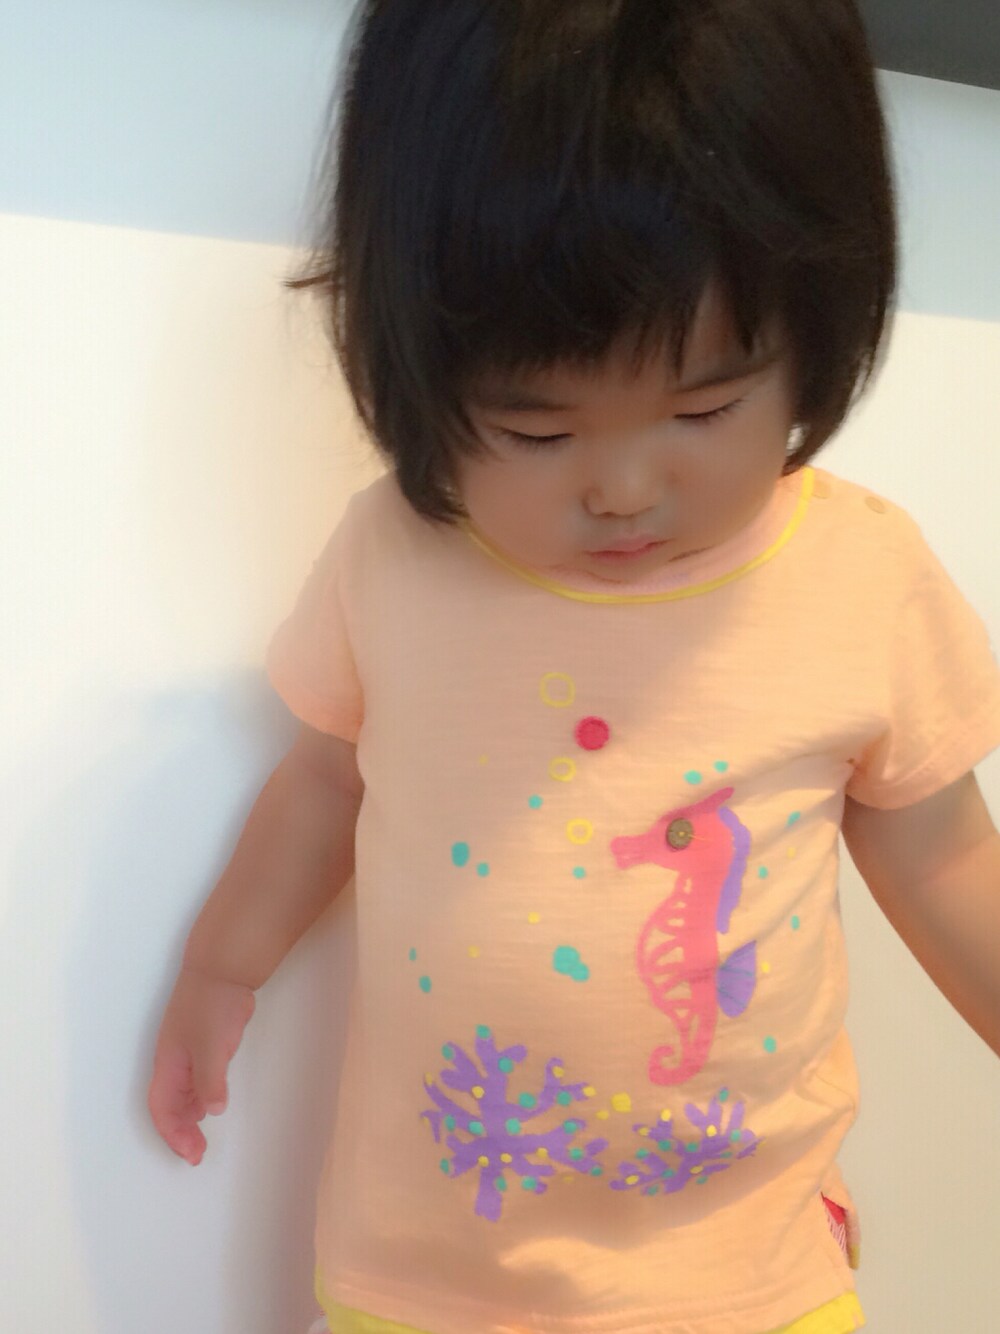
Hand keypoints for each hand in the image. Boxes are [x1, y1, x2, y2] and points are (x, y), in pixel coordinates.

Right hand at [147, 965, 255, 1165]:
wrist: (225, 969)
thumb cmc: (212, 1005)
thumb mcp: (212, 1046)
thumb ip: (211, 1080)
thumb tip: (213, 1111)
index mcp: (169, 1062)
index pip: (162, 1108)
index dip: (173, 1134)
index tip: (190, 1154)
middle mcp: (175, 1060)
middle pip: (170, 1105)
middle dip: (180, 1132)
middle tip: (197, 1154)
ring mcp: (189, 1051)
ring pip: (183, 1092)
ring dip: (190, 1117)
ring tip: (201, 1139)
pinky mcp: (206, 1042)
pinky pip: (198, 1079)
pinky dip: (202, 1096)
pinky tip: (211, 1105)